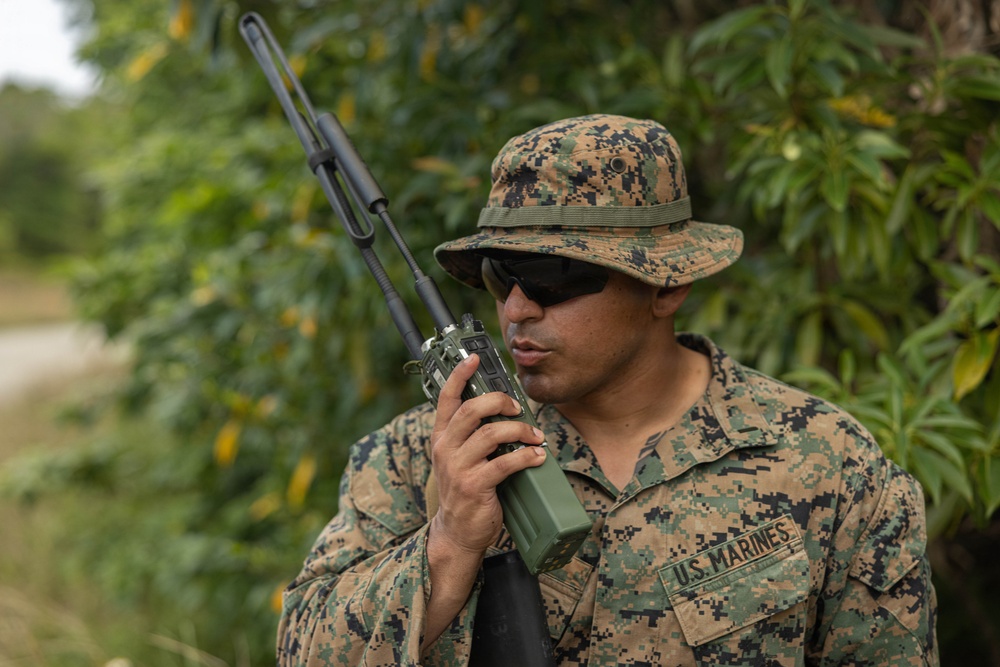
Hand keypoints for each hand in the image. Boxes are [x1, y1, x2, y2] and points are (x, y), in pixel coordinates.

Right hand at [421, 353, 546, 651]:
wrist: (457, 531)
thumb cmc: (465, 489)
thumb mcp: (459, 458)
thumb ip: (471, 435)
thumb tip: (504, 410)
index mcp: (441, 437)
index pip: (446, 399)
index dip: (458, 376)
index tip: (472, 359)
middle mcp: (445, 449)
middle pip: (471, 410)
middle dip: (499, 402)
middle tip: (518, 407)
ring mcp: (458, 468)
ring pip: (491, 434)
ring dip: (519, 431)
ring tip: (536, 436)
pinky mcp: (475, 486)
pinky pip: (505, 463)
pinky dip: (526, 456)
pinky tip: (538, 457)